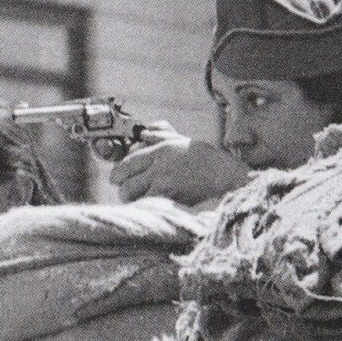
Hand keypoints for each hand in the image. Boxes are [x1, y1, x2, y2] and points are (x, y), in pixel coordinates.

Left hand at [111, 135, 250, 205]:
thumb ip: (161, 134)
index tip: (116, 179)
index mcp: (160, 150)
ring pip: (131, 194)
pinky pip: (146, 205)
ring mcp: (164, 182)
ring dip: (131, 200)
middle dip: (122, 189)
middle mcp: (159, 165)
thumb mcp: (182, 140)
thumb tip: (143, 132)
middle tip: (127, 193)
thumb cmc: (205, 159)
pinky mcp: (171, 197)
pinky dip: (144, 208)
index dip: (117, 174)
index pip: (127, 162)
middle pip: (124, 181)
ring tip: (139, 201)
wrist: (225, 175)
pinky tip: (151, 208)